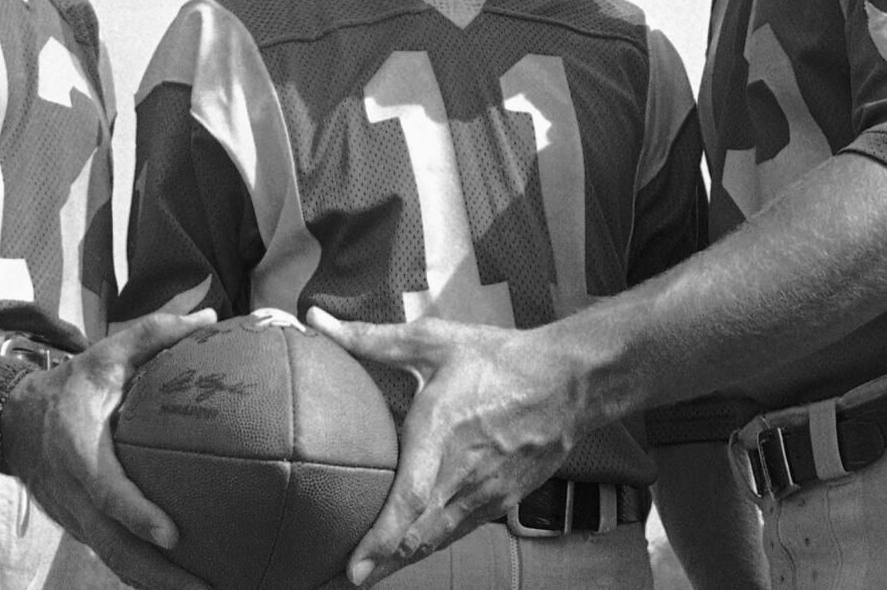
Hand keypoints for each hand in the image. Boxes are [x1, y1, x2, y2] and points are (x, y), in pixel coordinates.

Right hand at [4, 311, 213, 589]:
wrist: (14, 422)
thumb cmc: (70, 386)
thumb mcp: (104, 353)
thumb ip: (154, 334)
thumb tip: (208, 319)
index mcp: (77, 449)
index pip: (106, 490)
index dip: (136, 514)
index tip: (171, 534)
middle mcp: (74, 493)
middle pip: (115, 547)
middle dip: (158, 575)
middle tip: (205, 588)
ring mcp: (77, 518)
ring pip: (117, 562)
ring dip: (157, 584)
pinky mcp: (83, 529)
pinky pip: (116, 559)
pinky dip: (146, 577)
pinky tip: (184, 584)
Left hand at [307, 309, 583, 586]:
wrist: (570, 381)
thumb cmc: (499, 359)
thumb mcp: (433, 341)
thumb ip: (371, 338)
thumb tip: (317, 322)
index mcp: (441, 433)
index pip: (407, 501)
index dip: (378, 541)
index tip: (352, 568)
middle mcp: (464, 473)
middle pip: (416, 538)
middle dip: (379, 564)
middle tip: (341, 576)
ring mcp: (487, 493)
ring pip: (437, 541)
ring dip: (401, 561)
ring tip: (368, 574)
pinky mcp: (503, 500)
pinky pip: (460, 531)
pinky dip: (431, 545)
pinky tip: (412, 550)